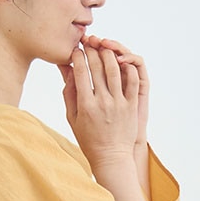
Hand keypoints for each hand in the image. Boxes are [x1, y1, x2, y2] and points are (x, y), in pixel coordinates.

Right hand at [57, 39, 138, 174]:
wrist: (111, 157)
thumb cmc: (88, 139)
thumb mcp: (72, 118)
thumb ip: (69, 93)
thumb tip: (67, 70)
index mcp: (85, 105)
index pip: (81, 71)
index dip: (78, 56)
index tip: (75, 50)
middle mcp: (102, 102)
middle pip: (97, 66)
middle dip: (92, 50)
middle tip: (89, 43)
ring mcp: (119, 103)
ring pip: (115, 69)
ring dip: (109, 53)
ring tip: (104, 47)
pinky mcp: (131, 105)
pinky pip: (132, 80)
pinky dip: (127, 67)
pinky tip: (121, 61)